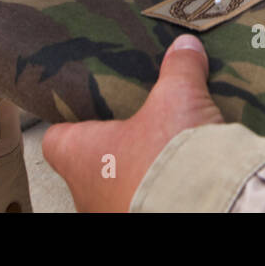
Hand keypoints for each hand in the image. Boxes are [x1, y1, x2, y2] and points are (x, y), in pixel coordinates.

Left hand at [42, 34, 222, 211]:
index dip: (71, 124)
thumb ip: (179, 69)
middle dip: (115, 147)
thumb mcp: (179, 97)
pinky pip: (141, 204)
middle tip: (139, 127)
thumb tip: (185, 45)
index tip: (90, 110)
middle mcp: (88, 194)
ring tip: (166, 152)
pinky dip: (157, 192)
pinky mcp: (143, 220)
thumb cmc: (171, 155)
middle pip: (89, 165)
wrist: (208, 205)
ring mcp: (112, 213)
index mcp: (82, 157)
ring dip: (137, 173)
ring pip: (115, 188)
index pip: (56, 140)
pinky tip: (181, 177)